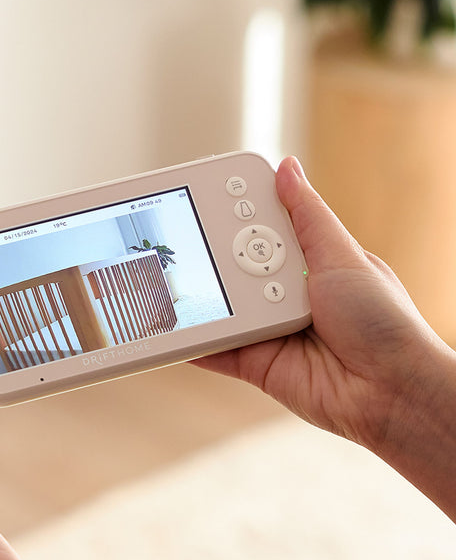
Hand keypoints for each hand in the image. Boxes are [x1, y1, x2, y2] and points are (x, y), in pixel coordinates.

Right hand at [197, 156, 449, 452]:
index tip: (208, 193)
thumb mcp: (342, 256)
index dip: (238, 213)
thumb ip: (307, 216)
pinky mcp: (256, 364)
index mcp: (312, 263)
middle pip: (237, 267)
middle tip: (184, 236)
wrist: (388, 392)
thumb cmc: (382, 322)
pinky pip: (217, 348)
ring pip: (224, 306)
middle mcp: (288, 295)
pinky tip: (171, 327)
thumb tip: (286, 167)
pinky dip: (194, 341)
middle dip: (213, 253)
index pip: (266, 230)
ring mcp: (270, 330)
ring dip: (202, 294)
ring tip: (172, 276)